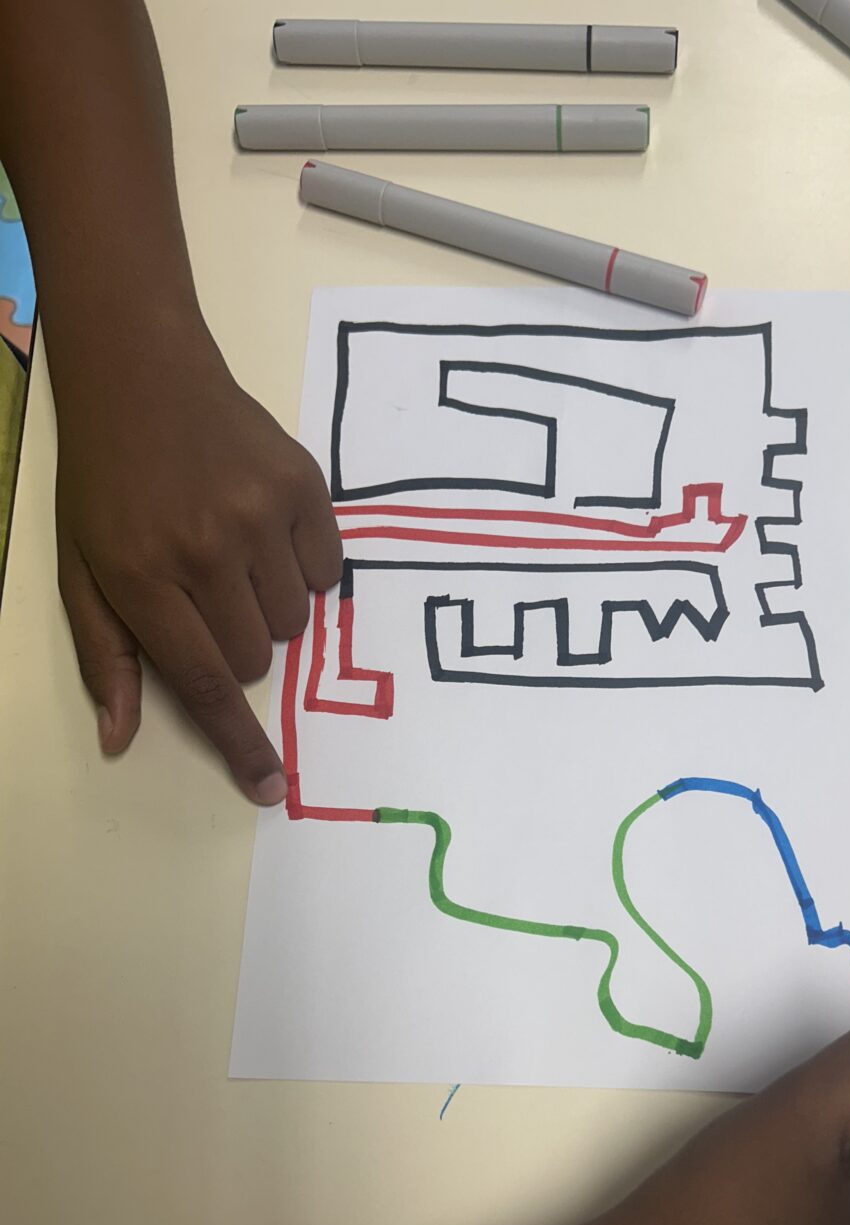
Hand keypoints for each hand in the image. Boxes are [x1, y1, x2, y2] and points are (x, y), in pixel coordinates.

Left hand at [54, 329, 341, 802]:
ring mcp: (259, 513)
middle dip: (234, 644)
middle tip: (206, 593)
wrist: (142, 374)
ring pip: (294, 620)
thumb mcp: (81, 569)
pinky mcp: (303, 485)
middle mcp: (205, 548)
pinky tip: (267, 532)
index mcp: (142, 576)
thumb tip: (121, 737)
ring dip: (268, 608)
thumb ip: (105, 655)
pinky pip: (327, 572)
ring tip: (235, 556)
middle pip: (254, 656)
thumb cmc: (106, 480)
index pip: (203, 682)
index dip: (240, 741)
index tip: (270, 784)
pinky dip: (304, 569)